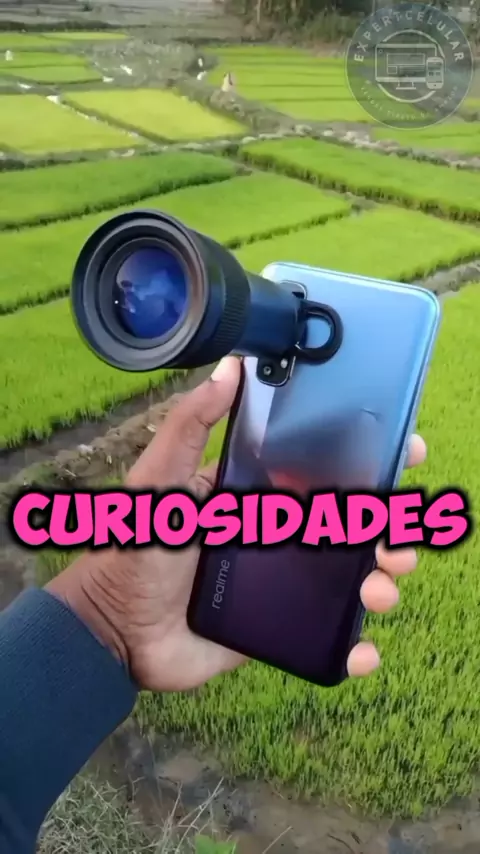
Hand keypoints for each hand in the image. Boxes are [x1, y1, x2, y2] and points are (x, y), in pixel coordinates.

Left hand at [47, 356, 425, 691]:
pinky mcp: (277, 630)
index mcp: (255, 493)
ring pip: (349, 578)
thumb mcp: (160, 478)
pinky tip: (362, 649)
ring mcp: (279, 584)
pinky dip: (354, 647)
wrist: (113, 629)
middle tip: (398, 537)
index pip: (322, 469)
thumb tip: (232, 367)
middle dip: (385, 527)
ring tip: (381, 587)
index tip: (405, 454)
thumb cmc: (134, 548)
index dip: (368, 461)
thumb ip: (192, 424)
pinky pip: (325, 637)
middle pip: (347, 524)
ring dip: (380, 581)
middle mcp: (275, 533)